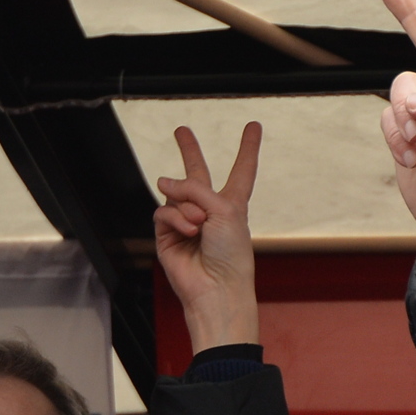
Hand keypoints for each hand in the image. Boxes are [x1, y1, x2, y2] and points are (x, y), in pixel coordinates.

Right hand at [155, 123, 261, 350]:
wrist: (217, 287)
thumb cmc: (231, 254)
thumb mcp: (225, 210)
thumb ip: (195, 189)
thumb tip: (162, 182)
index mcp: (232, 205)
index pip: (241, 170)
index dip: (247, 148)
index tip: (253, 126)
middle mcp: (209, 211)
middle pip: (197, 175)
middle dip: (189, 151)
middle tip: (181, 130)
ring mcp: (186, 222)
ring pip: (176, 195)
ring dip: (188, 207)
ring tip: (199, 226)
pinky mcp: (167, 235)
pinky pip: (163, 213)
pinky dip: (176, 219)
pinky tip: (188, 231)